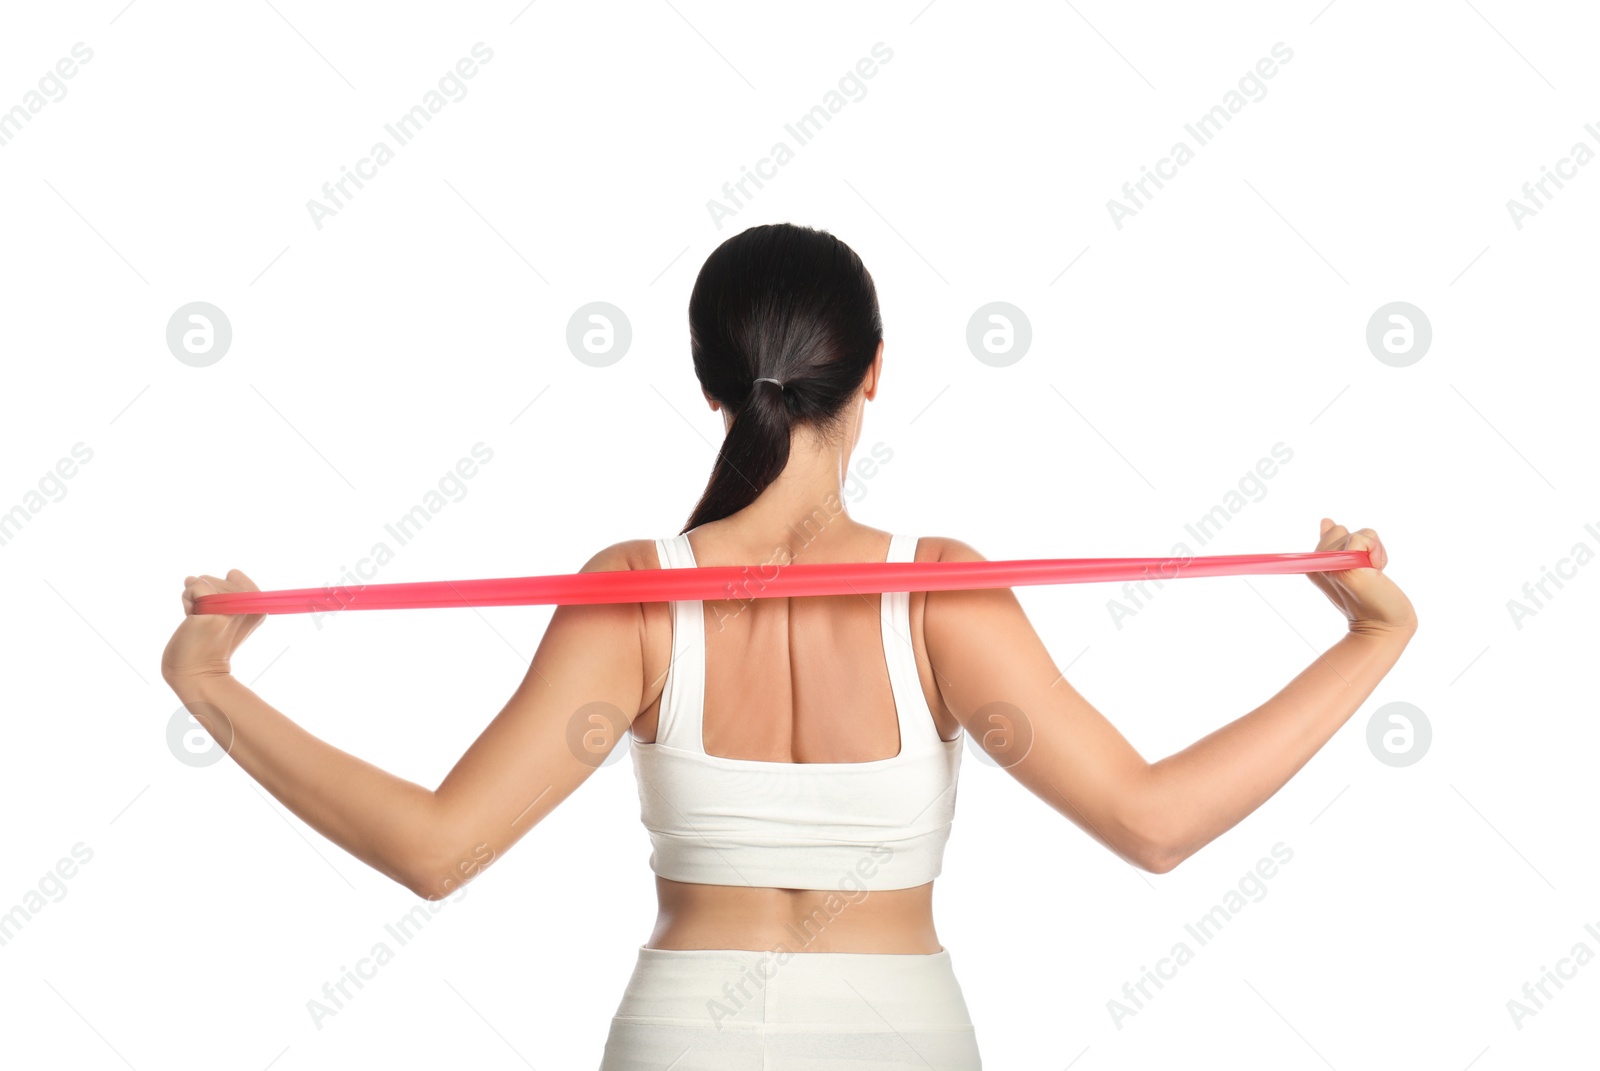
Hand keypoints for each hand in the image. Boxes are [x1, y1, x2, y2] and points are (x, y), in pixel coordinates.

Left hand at [161, 569, 266, 682]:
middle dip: (205, 596)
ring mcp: (234, 605)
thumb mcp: (219, 613)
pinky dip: (187, 599)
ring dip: (193, 599)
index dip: (219, 592)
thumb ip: (215, 592)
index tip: (217, 614)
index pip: (235, 575)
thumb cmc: (204, 645)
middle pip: (218, 577)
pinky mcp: (215, 608)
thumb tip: (190, 578)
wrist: (196, 673)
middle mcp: (251, 603)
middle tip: (207, 621)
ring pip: (204, 579)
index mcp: (258, 606)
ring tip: (199, 622)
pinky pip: (194, 585)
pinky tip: (191, 619)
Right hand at [1306, 518, 1417, 635]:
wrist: (1385, 624)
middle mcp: (1317, 564)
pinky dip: (1376, 551)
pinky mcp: (1343, 568)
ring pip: (1352, 533)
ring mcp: (1328, 565)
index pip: (1331, 530)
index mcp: (1316, 564)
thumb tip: (1326, 521)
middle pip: (1339, 529)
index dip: (1352, 543)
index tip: (1361, 566)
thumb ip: (1340, 544)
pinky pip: (1362, 538)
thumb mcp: (1353, 566)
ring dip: (1372, 549)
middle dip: (1363, 544)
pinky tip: (1377, 571)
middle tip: (1369, 570)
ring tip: (1373, 572)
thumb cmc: (1373, 598)